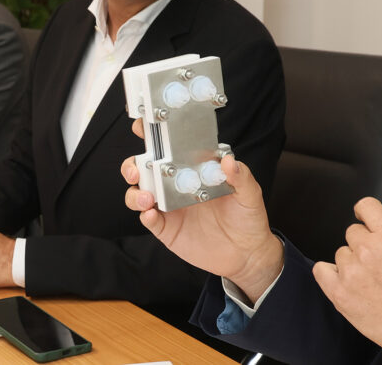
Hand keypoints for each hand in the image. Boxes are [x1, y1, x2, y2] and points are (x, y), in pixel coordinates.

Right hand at [122, 119, 283, 302]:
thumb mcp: (249, 194)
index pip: (169, 148)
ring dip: (136, 192)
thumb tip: (229, 160)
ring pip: (139, 194)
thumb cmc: (247, 218)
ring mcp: (169, 207)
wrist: (246, 254)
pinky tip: (151, 214)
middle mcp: (176, 185)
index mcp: (193, 169)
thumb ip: (240, 176)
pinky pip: (149, 220)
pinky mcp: (167, 229)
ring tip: (147, 197)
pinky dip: (146, 215)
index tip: (145, 128)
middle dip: (132, 165)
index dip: (153, 136)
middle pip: (144, 169)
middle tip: (137, 169)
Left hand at [313, 198, 381, 355]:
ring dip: (350, 264)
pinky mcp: (339, 291)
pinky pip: (321, 270)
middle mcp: (368, 249)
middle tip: (374, 264)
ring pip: (340, 253)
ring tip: (368, 282)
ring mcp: (351, 270)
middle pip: (352, 232)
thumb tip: (373, 235)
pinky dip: (330, 274)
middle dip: (361, 245)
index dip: (363, 213)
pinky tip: (344, 282)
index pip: (366, 206)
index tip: (362, 219)